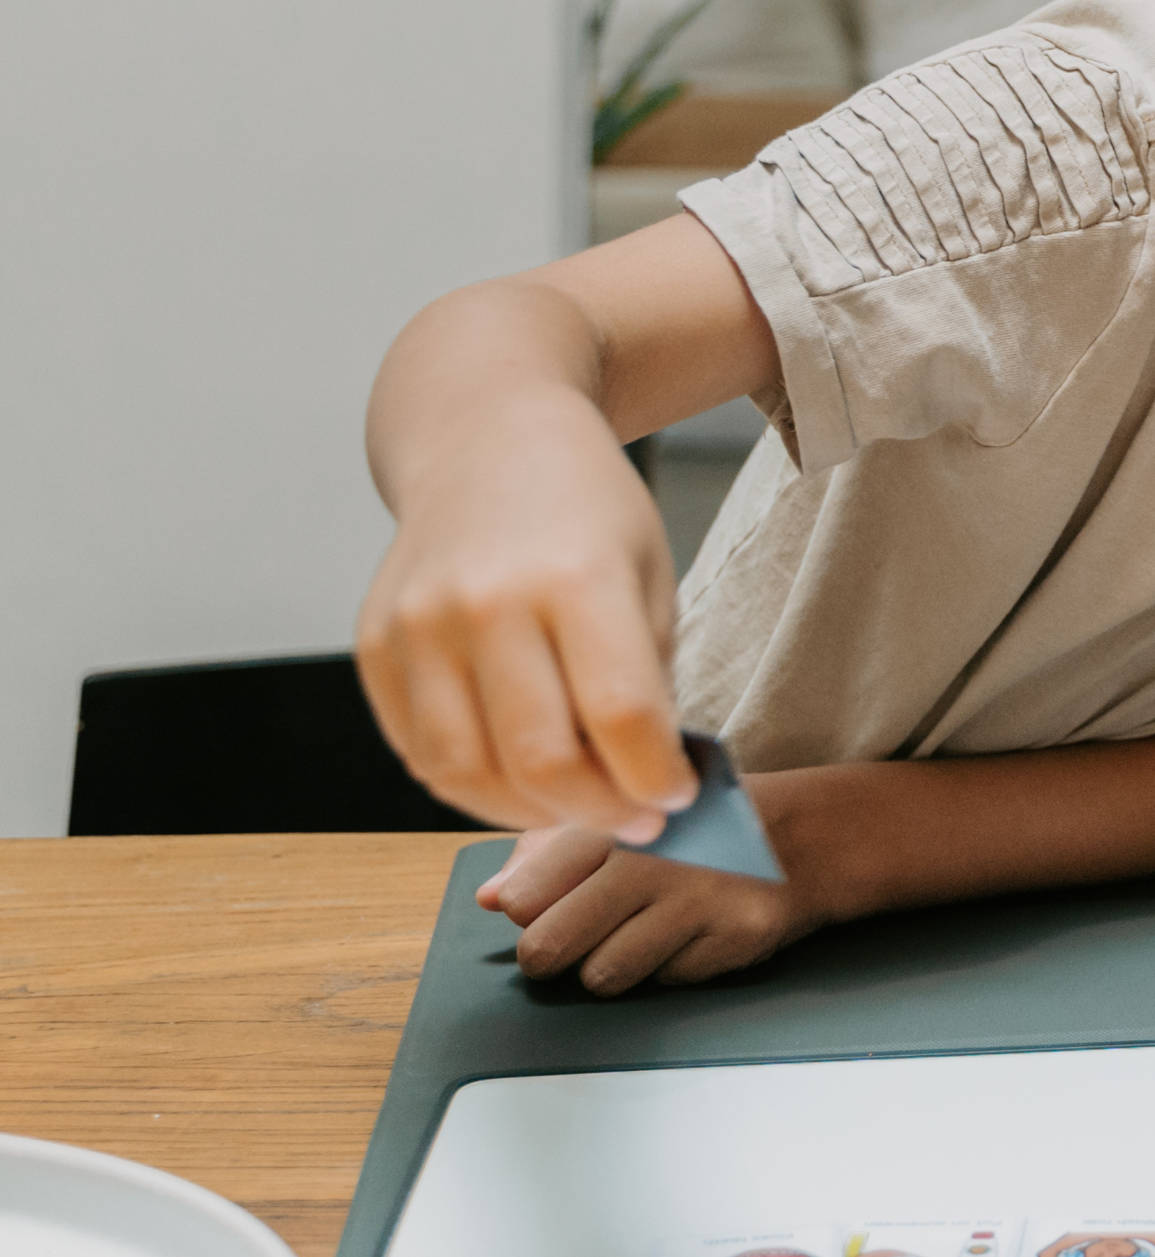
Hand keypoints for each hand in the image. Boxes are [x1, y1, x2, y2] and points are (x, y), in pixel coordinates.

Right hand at [355, 401, 696, 841]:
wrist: (482, 436)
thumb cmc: (585, 508)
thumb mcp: (649, 571)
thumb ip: (649, 676)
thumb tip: (651, 782)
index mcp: (574, 576)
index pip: (621, 714)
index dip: (656, 777)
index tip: (678, 797)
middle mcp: (484, 601)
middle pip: (542, 759)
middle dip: (601, 811)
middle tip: (636, 820)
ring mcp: (417, 626)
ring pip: (469, 773)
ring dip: (532, 814)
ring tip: (578, 807)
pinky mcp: (372, 647)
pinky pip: (419, 754)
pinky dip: (472, 789)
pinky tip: (518, 784)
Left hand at [475, 819, 818, 992]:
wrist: (807, 832)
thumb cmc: (698, 825)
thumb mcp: (622, 816)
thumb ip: (547, 852)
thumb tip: (491, 899)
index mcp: (614, 824)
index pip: (522, 896)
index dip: (523, 913)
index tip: (537, 909)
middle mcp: (653, 862)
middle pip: (548, 948)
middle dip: (548, 954)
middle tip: (567, 942)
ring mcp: (697, 903)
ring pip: (602, 977)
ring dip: (608, 967)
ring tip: (632, 936)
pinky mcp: (734, 939)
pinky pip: (666, 981)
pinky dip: (667, 967)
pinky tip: (686, 935)